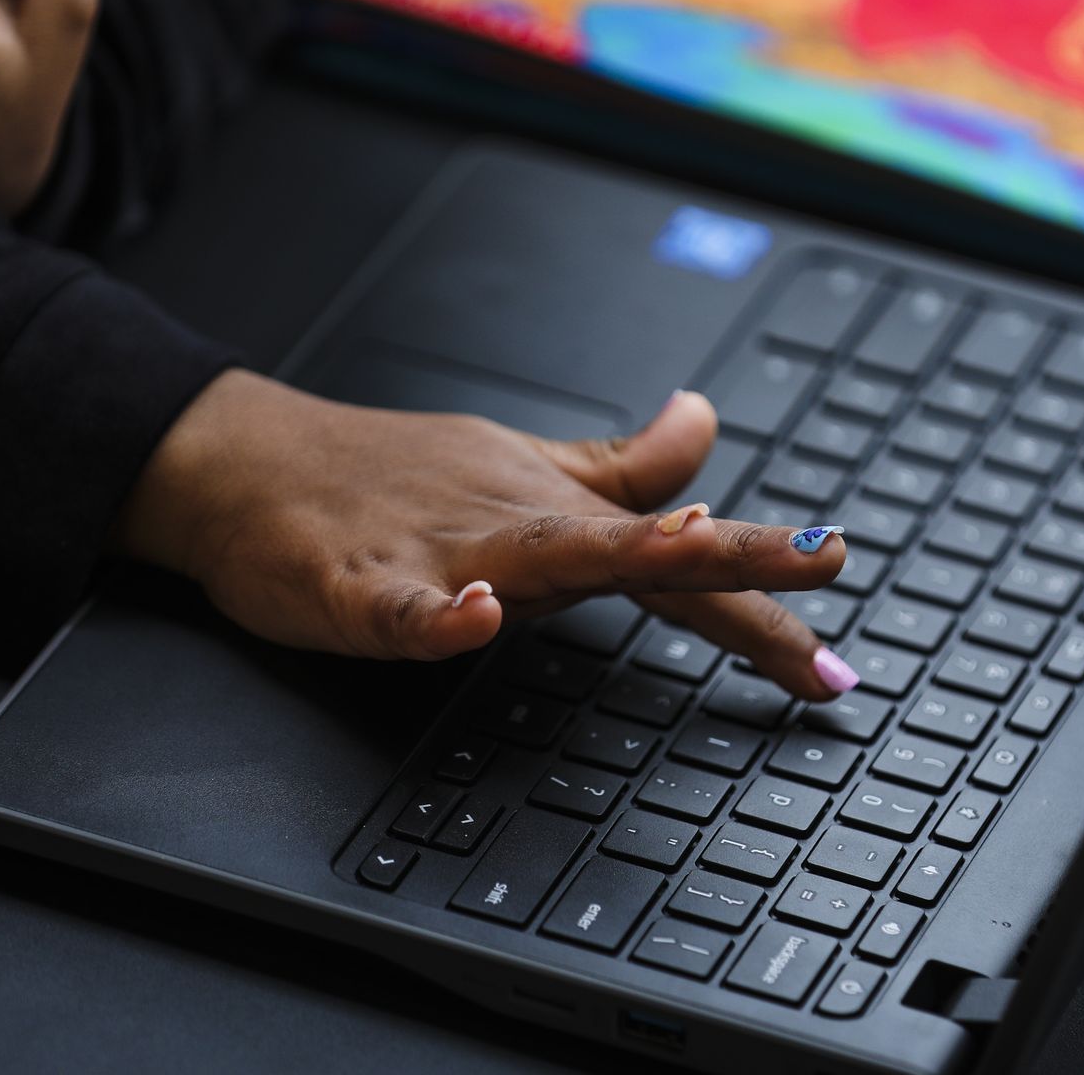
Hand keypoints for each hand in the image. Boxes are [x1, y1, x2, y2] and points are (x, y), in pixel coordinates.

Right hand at [116, 369, 860, 700]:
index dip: (763, 597)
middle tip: (824, 561)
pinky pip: (398, 605)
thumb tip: (705, 423)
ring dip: (614, 555)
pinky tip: (471, 616)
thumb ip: (619, 468)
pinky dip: (436, 612)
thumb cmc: (388, 474)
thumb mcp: (520, 472)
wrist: (245, 462)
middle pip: (637, 547)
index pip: (679, 556)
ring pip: (534, 555)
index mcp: (557, 513)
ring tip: (688, 553)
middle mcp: (516, 523)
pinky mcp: (354, 580)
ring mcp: (436, 547)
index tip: (838, 660)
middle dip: (734, 559)